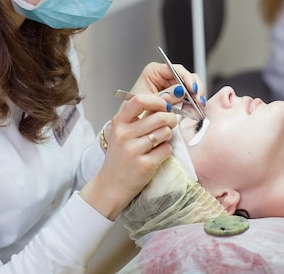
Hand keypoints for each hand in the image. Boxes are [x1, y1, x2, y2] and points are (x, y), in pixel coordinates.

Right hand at [81, 93, 177, 219]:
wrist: (112, 184)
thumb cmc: (121, 155)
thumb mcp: (125, 132)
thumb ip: (144, 114)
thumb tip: (168, 98)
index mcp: (119, 122)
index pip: (139, 100)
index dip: (157, 101)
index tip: (164, 106)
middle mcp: (124, 135)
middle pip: (159, 117)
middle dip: (171, 119)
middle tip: (170, 123)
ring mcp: (133, 150)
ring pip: (166, 132)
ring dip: (168, 135)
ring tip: (160, 141)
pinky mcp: (144, 165)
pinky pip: (167, 149)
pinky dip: (166, 150)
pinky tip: (157, 154)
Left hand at [128, 61, 205, 108]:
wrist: (130, 121)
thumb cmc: (133, 108)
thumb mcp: (149, 101)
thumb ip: (165, 96)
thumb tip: (181, 91)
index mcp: (154, 71)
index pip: (176, 69)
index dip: (187, 78)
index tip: (193, 89)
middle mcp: (164, 76)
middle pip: (186, 77)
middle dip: (194, 89)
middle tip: (198, 101)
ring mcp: (171, 86)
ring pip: (190, 87)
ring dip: (195, 97)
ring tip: (198, 107)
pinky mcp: (175, 95)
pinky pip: (188, 97)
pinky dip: (192, 103)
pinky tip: (194, 109)